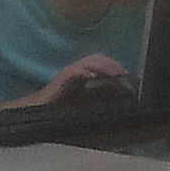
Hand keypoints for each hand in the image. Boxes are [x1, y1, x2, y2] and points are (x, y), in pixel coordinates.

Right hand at [8, 54, 131, 108]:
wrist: (41, 112)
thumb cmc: (63, 106)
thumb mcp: (89, 99)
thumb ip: (102, 92)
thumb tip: (120, 88)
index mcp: (84, 72)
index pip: (102, 63)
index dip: (116, 67)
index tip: (128, 76)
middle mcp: (77, 69)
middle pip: (97, 58)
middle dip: (112, 65)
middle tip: (124, 74)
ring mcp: (69, 72)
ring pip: (88, 62)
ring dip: (103, 66)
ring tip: (115, 73)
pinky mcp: (61, 79)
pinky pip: (74, 71)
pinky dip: (84, 72)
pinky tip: (93, 76)